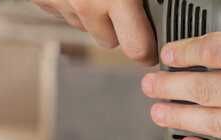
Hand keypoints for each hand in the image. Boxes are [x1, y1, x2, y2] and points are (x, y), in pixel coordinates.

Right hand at [30, 0, 156, 64]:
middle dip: (118, 27)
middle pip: (110, 41)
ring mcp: (61, 3)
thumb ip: (145, 2)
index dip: (148, 52)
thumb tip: (159, 16)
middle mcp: (86, 5)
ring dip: (93, 14)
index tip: (152, 53)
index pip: (138, 49)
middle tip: (120, 3)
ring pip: (86, 27)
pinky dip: (71, 3)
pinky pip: (64, 12)